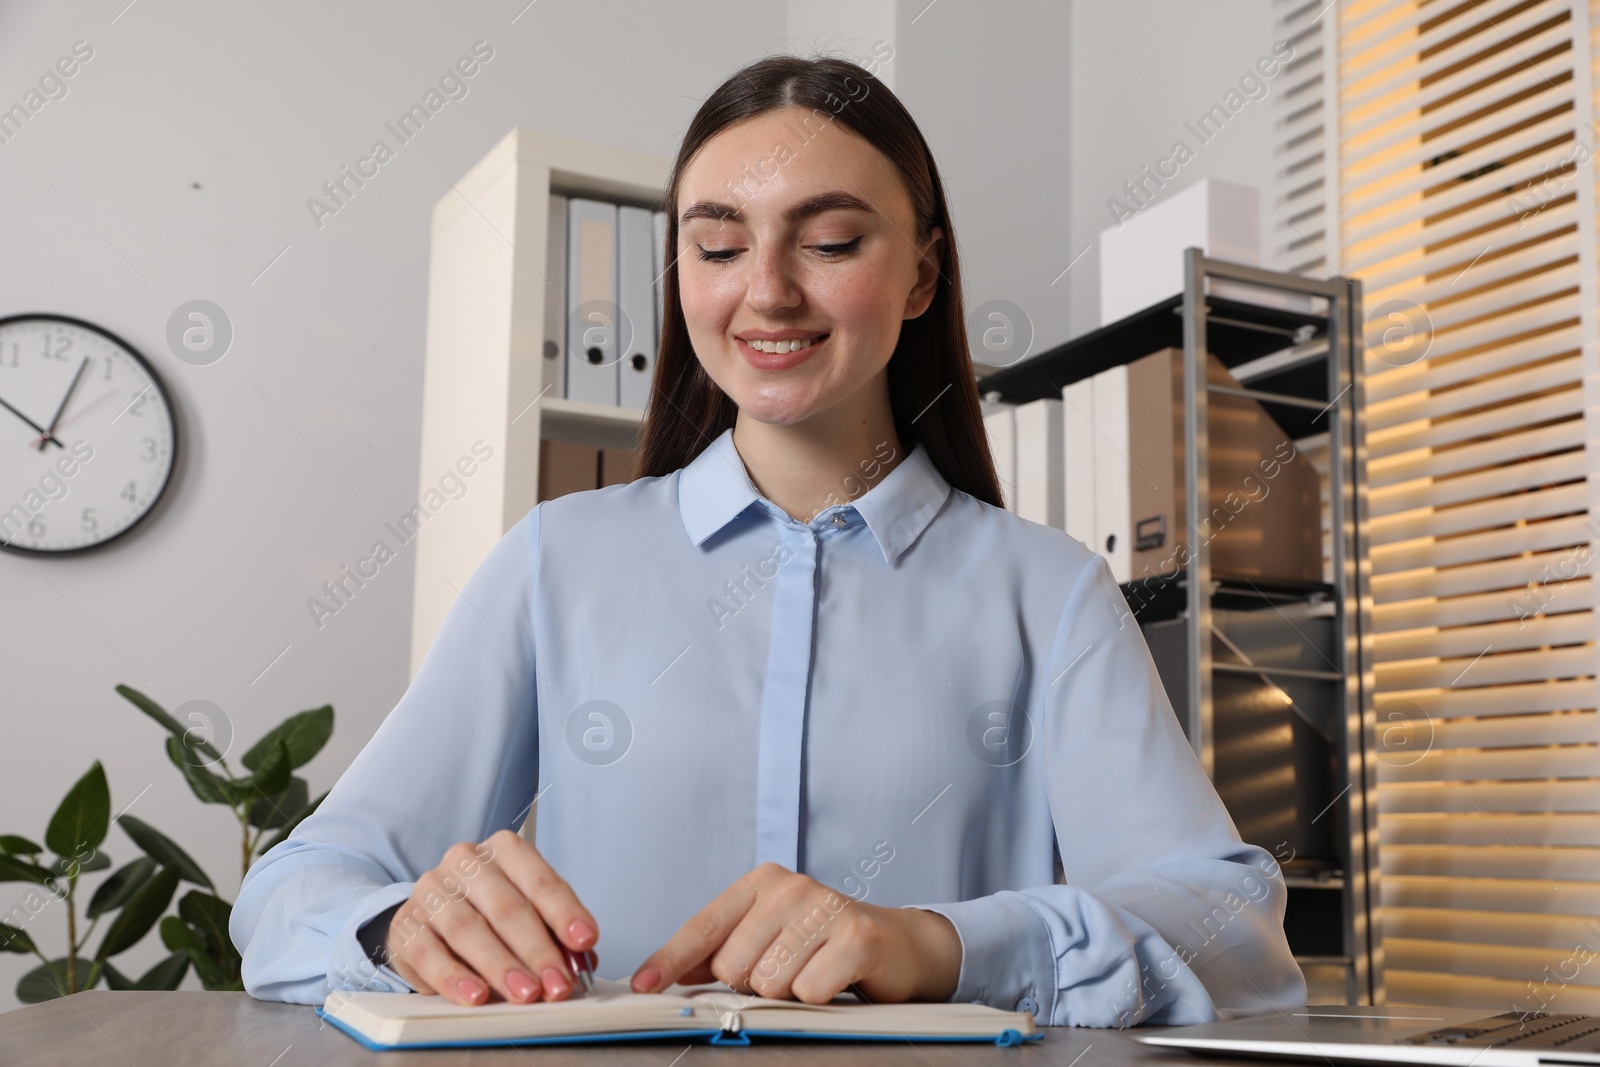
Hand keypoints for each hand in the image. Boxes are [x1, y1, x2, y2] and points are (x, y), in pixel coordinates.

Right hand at [380, 829, 598, 1006]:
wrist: (430, 917)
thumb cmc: (489, 913)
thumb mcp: (527, 914)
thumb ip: (554, 934)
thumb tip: (580, 962)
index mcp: (504, 850)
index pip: (539, 880)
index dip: (564, 912)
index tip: (585, 941)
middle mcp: (465, 862)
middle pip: (506, 907)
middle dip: (537, 950)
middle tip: (557, 984)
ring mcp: (432, 891)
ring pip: (468, 929)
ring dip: (501, 967)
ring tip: (525, 994)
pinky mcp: (406, 925)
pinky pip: (429, 954)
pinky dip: (455, 979)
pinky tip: (476, 997)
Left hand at [629, 862, 961, 1003]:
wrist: (900, 944)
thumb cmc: (825, 943)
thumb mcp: (768, 937)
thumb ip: (719, 952)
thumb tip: (665, 974)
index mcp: (761, 883)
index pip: (703, 927)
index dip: (669, 960)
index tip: (643, 985)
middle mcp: (790, 887)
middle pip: (733, 965)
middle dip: (753, 983)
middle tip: (786, 971)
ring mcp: (825, 907)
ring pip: (768, 982)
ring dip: (788, 992)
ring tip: (812, 973)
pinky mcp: (857, 936)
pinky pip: (808, 991)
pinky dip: (818, 997)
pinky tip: (835, 978)